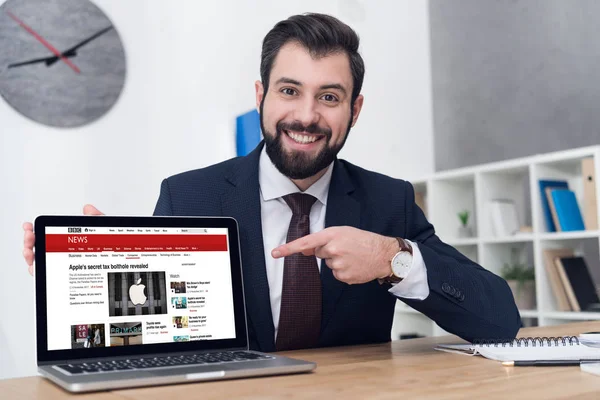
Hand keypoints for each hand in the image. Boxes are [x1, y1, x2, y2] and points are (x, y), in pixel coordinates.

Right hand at [23, 204, 103, 275]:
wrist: (119, 268)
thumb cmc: (110, 251)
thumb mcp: (104, 233)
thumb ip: (97, 220)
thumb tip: (88, 209)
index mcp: (68, 242)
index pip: (47, 235)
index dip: (35, 230)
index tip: (29, 226)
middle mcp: (60, 255)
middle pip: (38, 248)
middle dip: (29, 241)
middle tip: (30, 236)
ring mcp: (60, 268)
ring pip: (38, 262)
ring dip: (29, 255)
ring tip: (29, 251)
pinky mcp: (61, 280)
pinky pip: (45, 277)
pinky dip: (36, 271)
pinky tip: (35, 266)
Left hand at [271, 226, 397, 284]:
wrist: (384, 254)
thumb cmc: (363, 240)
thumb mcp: (343, 233)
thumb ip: (322, 240)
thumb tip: (304, 250)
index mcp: (332, 235)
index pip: (306, 242)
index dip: (289, 248)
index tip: (275, 253)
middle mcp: (333, 249)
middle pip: (319, 253)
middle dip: (329, 251)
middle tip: (346, 248)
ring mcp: (338, 264)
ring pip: (328, 264)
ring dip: (337, 261)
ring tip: (353, 256)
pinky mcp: (343, 276)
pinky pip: (336, 274)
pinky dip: (344, 270)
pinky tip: (354, 265)